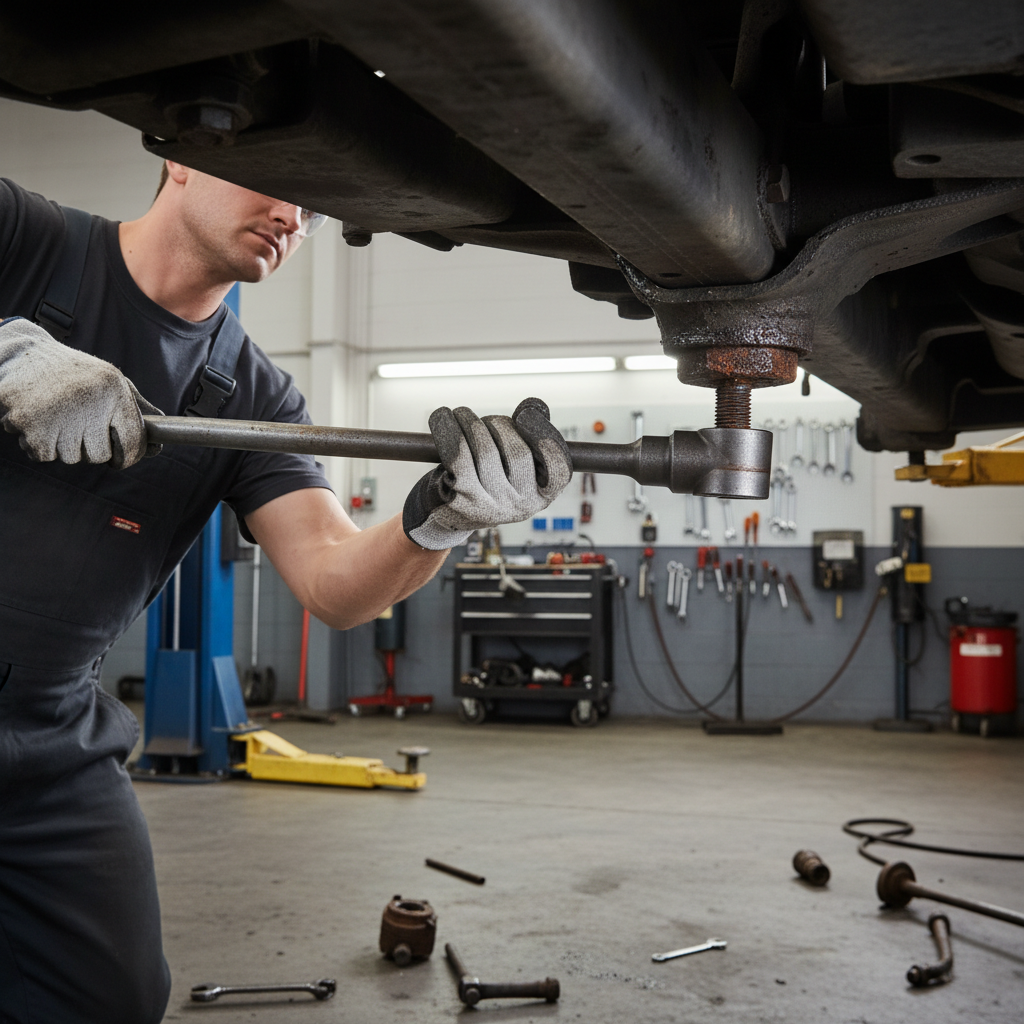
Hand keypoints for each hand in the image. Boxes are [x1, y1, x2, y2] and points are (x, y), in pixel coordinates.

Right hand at [0, 317, 160, 468]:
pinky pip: (45, 456)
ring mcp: (60, 415)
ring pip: (72, 458)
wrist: (21, 355)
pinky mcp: (32, 426)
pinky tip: (39, 421)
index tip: (122, 459)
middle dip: (91, 448)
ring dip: (64, 446)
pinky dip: (40, 445)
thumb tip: (159, 444)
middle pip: (100, 456)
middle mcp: (91, 402)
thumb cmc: (74, 372)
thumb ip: (138, 409)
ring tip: (57, 416)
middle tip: (79, 425)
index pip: (133, 441)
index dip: (130, 457)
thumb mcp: (113, 381)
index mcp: (114, 391)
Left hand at [403, 398, 571, 549]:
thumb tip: (532, 407)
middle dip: (499, 424)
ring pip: (486, 451)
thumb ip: (529, 435)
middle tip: (486, 420)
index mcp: (542, 495)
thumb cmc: (488, 478)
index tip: (523, 414)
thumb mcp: (514, 464)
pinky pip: (458, 457)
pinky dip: (449, 429)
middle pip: (518, 452)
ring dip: (471, 422)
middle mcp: (521, 505)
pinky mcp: (461, 501)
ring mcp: (492, 507)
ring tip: (462, 415)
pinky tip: (442, 416)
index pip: (558, 469)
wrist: (450, 512)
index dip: (545, 438)